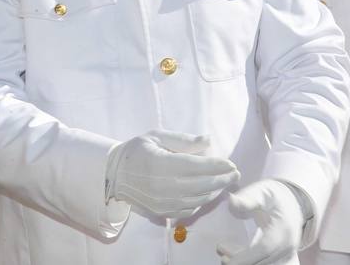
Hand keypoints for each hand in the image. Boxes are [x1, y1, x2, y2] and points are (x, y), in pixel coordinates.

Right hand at [105, 130, 239, 219]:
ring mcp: (163, 203)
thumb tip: (208, 140)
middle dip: (223, 179)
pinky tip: (208, 193)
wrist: (114, 175)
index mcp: (161, 164)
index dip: (218, 166)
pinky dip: (202, 203)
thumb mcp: (156, 137)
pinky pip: (188, 211)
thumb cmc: (137, 150)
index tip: (231, 163)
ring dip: (215, 192)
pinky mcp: (162, 213)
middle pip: (202, 185)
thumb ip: (183, 140)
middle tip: (235, 173)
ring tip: (225, 183)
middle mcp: (163, 186)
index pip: (198, 166)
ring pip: (198, 200)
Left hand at [216, 180, 305, 264]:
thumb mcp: (261, 192)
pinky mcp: (284, 260)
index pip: (264, 248)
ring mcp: (287, 255)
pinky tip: (237, 258)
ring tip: (225, 253)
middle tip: (220, 249)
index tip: (226, 260)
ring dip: (245, 263)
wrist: (293, 204)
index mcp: (283, 229)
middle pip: (263, 263)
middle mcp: (288, 246)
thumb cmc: (274, 197)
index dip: (245, 258)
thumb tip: (231, 200)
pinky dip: (252, 262)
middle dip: (240, 262)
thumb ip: (246, 198)